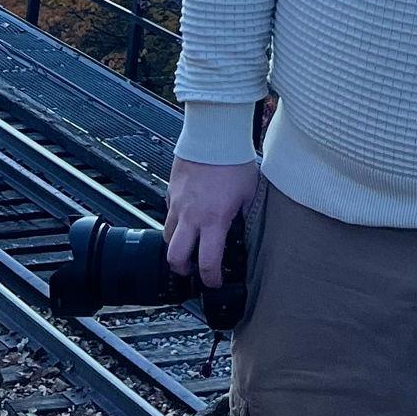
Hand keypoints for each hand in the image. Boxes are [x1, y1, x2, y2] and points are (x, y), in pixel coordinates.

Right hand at [162, 156, 258, 289]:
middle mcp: (191, 216)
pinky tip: (188, 215)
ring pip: (167, 237)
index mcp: (214, 220)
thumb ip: (245, 215)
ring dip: (176, 245)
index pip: (207, 263)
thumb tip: (247, 228)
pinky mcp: (171, 191)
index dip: (211, 279)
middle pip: (175, 258)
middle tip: (193, 269)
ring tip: (188, 244)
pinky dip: (175, 221)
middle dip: (183, 269)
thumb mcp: (249, 193)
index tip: (215, 281)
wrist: (213, 134)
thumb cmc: (234, 160)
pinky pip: (168, 214)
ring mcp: (178, 204)